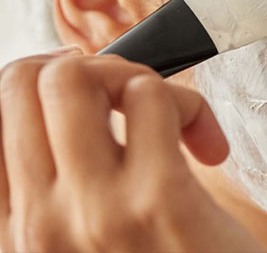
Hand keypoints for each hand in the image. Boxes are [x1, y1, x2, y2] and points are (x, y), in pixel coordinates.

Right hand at [0, 48, 264, 251]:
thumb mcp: (86, 245)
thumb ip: (64, 189)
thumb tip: (71, 92)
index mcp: (16, 232)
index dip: (39, 86)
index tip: (91, 99)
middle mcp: (39, 223)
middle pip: (23, 81)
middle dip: (85, 69)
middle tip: (130, 102)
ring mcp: (94, 211)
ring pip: (77, 75)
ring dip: (133, 78)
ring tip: (167, 121)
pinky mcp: (159, 199)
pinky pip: (151, 97)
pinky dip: (187, 104)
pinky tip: (208, 149)